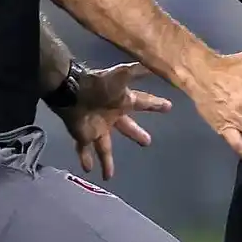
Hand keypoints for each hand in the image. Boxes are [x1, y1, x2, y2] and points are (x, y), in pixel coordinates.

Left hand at [57, 63, 171, 180]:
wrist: (73, 91)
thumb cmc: (99, 84)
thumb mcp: (121, 74)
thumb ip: (138, 70)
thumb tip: (157, 65)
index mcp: (123, 101)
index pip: (143, 102)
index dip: (156, 105)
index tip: (169, 107)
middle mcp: (111, 115)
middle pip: (127, 128)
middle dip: (137, 134)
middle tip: (147, 142)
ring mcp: (97, 127)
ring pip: (104, 147)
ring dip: (107, 161)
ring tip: (109, 176)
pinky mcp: (83, 134)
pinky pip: (84, 149)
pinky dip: (86, 158)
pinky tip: (88, 170)